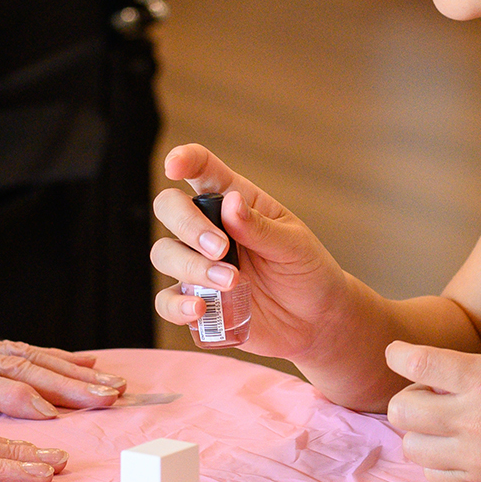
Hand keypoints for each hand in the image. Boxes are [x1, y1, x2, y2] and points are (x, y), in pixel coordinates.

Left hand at [0, 290, 125, 419]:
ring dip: (66, 370)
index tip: (51, 412)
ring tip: (112, 386)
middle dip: (61, 381)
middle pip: (10, 363)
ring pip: (17, 354)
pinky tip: (81, 365)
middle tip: (108, 399)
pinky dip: (46, 357)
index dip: (11, 395)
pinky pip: (6, 352)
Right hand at [150, 144, 354, 361]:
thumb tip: (231, 204)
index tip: (173, 167)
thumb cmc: (306, 272)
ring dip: (191, 267)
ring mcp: (198, 266)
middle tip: (221, 249)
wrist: (316, 321)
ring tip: (231, 283)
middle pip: (170, 208)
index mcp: (234, 203)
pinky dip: (177, 305)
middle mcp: (209, 229)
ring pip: (164, 253)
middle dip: (188, 225)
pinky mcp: (196, 301)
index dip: (184, 160)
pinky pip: (166, 301)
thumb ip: (261, 228)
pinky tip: (200, 308)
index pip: (202, 170)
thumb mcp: (294, 245)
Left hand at [383, 341, 480, 481]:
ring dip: (421, 436)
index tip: (397, 356)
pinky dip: (438, 465)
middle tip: (429, 400)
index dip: (398, 356)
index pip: (416, 362)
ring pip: (411, 447)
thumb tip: (445, 379)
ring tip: (444, 432)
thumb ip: (480, 377)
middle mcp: (471, 417)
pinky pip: (434, 477)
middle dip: (407, 401)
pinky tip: (457, 457)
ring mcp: (474, 457)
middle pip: (400, 409)